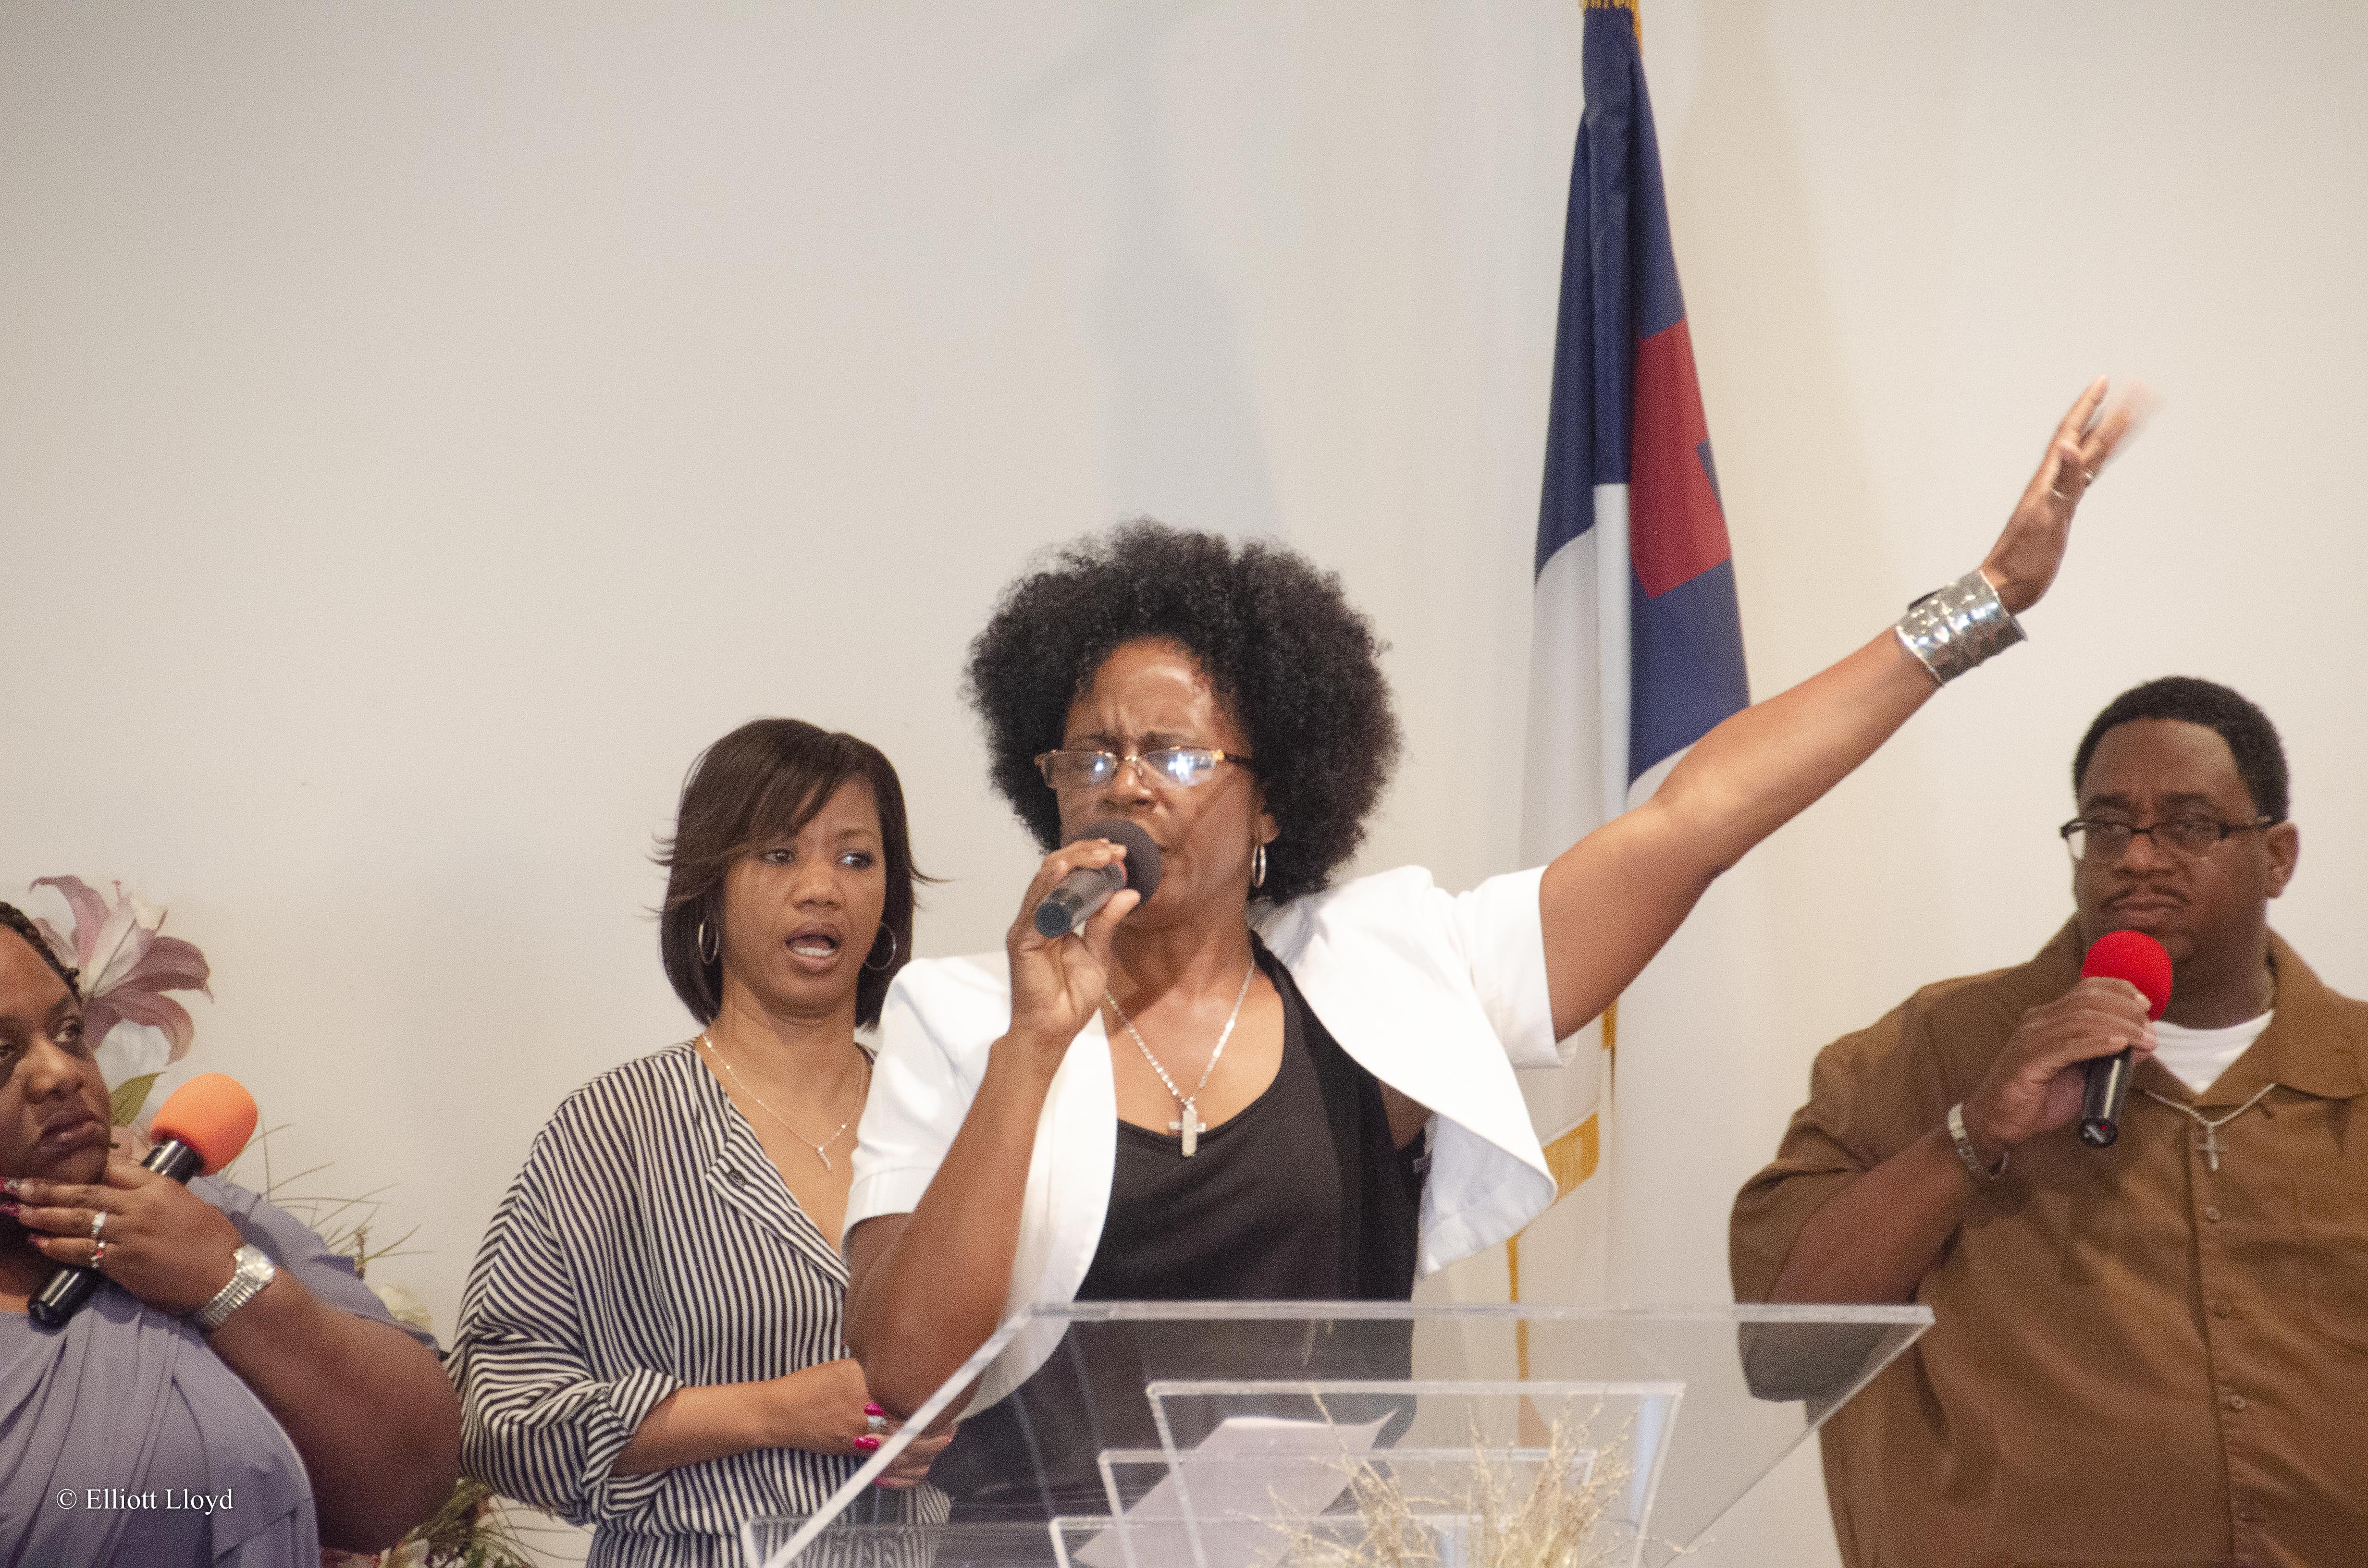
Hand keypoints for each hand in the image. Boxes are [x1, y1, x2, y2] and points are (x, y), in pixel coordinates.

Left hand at [3, 1157, 244, 1312]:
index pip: (113, 1170)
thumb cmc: (213, 1240)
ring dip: (42, 1216)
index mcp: (158, 1188)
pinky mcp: (120, 1263)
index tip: (63, 1172)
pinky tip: (40, 1241)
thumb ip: (156, 1194)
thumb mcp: (188, 1203)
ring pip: (76, 1221)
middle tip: (16, 1186)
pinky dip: (57, 1247)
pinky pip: (80, 1252)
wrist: (222, 1276)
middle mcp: (139, 1207)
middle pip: (83, 1194)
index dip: (85, 1170)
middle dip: (46, 1190)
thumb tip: (129, 1190)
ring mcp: (127, 1236)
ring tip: (18, 1210)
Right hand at [764, 1359, 953, 1484]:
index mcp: (863, 1386)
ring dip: (925, 1452)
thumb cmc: (810, 1385)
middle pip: (909, 1428)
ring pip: (900, 1452)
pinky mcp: (851, 1452)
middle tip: (951, 1428)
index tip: (947, 1402)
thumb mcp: (843, 1368)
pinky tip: (917, 1470)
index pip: (907, 1397)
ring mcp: (857, 1436)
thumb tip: (903, 1366)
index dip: (931, 1404)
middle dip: (935, 1432)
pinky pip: (884, 1466)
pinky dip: (904, 1472)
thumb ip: (873, 1371)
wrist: (779, 1412)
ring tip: (940, 1446)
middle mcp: (863, 1413)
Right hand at [1002, 839, 1140, 1072]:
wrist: (1053, 1032)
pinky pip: (1035, 907)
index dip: (1092, 860)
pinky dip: (1049, 885)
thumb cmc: (1069, 998)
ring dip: (1073, 862)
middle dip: (1085, 854)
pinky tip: (1063, 870)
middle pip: (1056, 871)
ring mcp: (1027, 927)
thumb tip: (1129, 892)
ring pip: (1044, 881)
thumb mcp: (1098, 955)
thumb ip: (1107, 923)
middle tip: (1113, 849)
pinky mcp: (1022, 941)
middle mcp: (1038, 917)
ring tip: (1100, 853)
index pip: (1069, 877)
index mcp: (1055, 918)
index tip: (1120, 853)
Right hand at [1960, 977, 2157, 1159]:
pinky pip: (2067, 1045)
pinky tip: (2118, 1044)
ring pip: (2081, 1019)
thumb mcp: (2083, 1074)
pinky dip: (2097, 1042)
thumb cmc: (2039, 1098)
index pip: (2086, 988)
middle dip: (2126, 1010)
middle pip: (2088, 1000)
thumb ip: (2109, 1057)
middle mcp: (2038, 1021)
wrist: (1999, 1120)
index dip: (2119, 989)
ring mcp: (2031, 1039)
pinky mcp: (2029, 1061)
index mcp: (2048, 1018)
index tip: (2145, 1005)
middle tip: (2149, 1031)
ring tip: (2144, 1041)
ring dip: (2121, 1027)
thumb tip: (2144, 1044)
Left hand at [1978, 377, 2149, 613]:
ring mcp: (2058, 494)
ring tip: (2125, 412)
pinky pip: (2085, 476)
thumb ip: (2062, 482)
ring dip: (2106, 432)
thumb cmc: (2023, 559)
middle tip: (2131, 388)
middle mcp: (2053, 480)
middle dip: (2107, 411)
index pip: (2072, 432)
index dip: (2088, 405)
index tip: (2104, 380)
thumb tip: (2070, 446)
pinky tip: (2098, 456)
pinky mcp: (2061, 510)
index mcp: (2049, 478)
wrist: (2005, 586)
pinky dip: (2097, 460)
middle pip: (2085, 437)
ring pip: (2088, 454)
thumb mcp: (2047, 519)